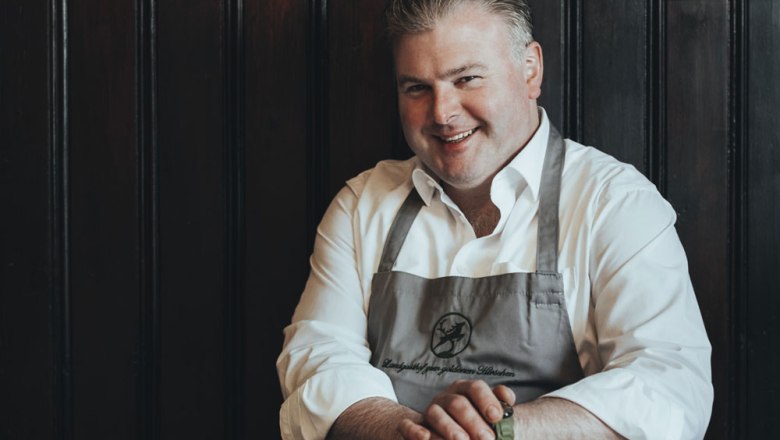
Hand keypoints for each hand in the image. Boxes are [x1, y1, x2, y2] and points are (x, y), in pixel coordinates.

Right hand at [397, 380, 515, 439]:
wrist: (446, 432)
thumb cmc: (473, 424)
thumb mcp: (486, 413)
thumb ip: (498, 403)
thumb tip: (507, 397)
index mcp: (464, 390)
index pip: (475, 387)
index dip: (486, 400)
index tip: (497, 417)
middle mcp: (446, 398)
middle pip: (457, 403)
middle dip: (473, 421)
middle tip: (488, 439)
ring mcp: (430, 412)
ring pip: (435, 413)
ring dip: (450, 428)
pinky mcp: (413, 427)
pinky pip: (408, 426)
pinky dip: (414, 431)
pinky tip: (426, 437)